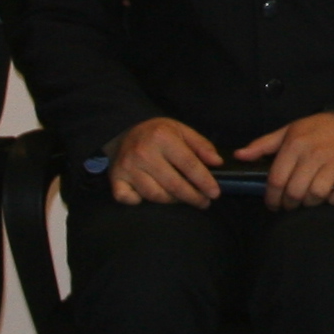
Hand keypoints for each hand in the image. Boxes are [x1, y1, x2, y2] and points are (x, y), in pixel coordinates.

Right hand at [107, 115, 223, 206]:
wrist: (123, 132)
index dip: (204, 181)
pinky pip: (128, 198)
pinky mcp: (116, 178)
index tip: (215, 193)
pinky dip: (139, 201)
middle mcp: (143, 153)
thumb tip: (217, 163)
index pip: (189, 164)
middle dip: (193, 197)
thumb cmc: (157, 133)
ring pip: (155, 195)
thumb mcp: (181, 130)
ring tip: (183, 198)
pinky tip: (149, 197)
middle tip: (204, 202)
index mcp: (162, 137)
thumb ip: (201, 145)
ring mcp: (128, 167)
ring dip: (172, 201)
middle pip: (174, 184)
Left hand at [232, 111, 333, 209]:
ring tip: (309, 200)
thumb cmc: (318, 129)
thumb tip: (239, 155)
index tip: (273, 204)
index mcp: (295, 145)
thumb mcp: (289, 131)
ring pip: (316, 195)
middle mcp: (313, 154)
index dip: (272, 198)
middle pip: (294, 191)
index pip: (276, 180)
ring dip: (310, 203)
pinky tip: (330, 196)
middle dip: (289, 204)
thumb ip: (263, 145)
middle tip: (291, 204)